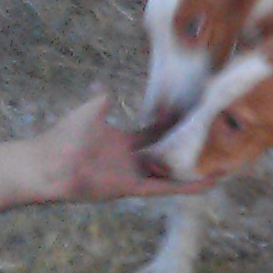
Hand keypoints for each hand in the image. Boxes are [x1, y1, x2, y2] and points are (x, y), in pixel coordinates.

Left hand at [31, 92, 214, 203]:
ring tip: (225, 166)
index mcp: (123, 142)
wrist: (48, 163)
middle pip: (168, 152)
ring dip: (196, 171)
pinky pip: (165, 188)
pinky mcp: (133, 188)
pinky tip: (209, 182)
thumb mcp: (90, 110)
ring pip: (173, 173)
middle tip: (218, 139)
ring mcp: (134, 174)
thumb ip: (102, 99)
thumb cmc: (65, 135)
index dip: (174, 124)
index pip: (155, 132)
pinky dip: (187, 186)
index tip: (195, 114)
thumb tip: (103, 84)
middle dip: (190, 147)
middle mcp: (132, 159)